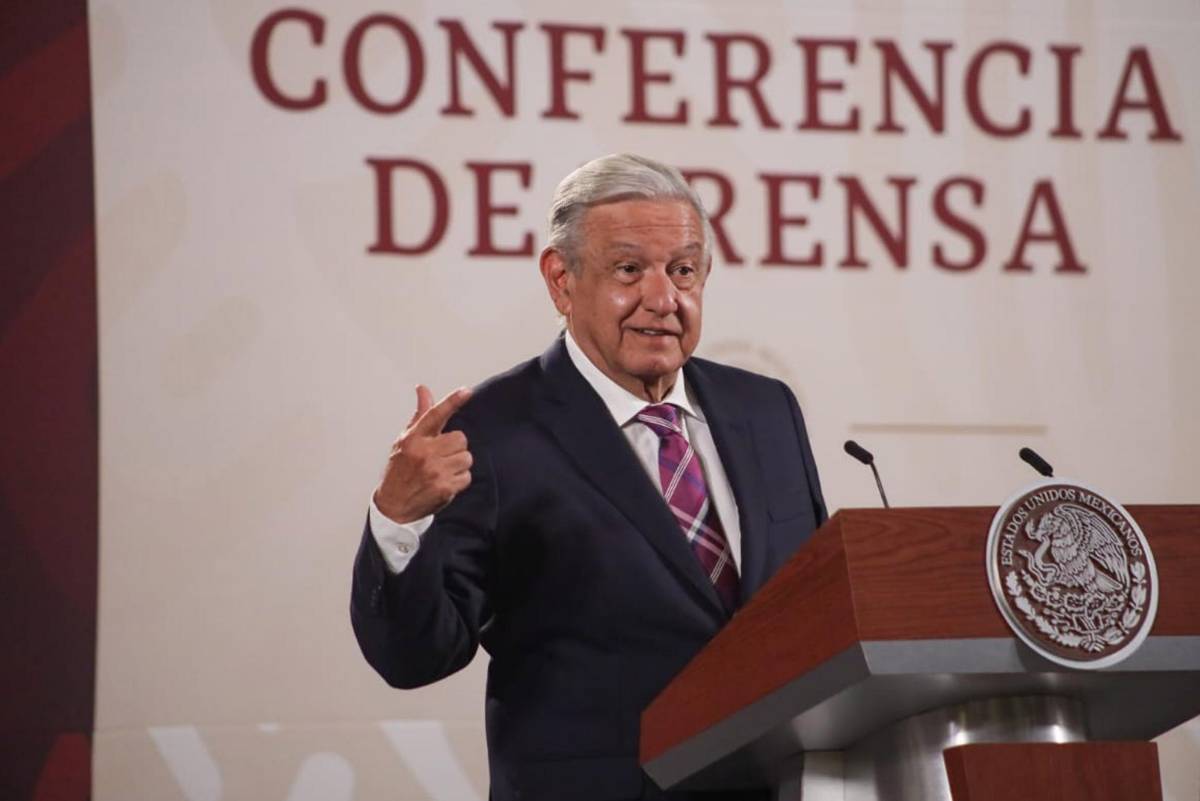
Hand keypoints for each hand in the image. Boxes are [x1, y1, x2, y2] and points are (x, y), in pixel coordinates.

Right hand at [373, 385, 473, 523]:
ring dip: (458, 464)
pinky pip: (466, 476)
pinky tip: (445, 482)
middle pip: (460, 438)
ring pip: (466, 458)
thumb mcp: (405, 440)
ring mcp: (435, 471)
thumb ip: (420, 415)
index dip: (452, 401)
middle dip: (455, 447)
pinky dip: (459, 480)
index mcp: (413, 439)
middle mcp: (424, 453)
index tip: (466, 391)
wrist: (393, 505)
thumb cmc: (399, 471)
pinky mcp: (444, 488)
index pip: (435, 415)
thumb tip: (423, 390)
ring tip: (442, 470)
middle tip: (442, 455)